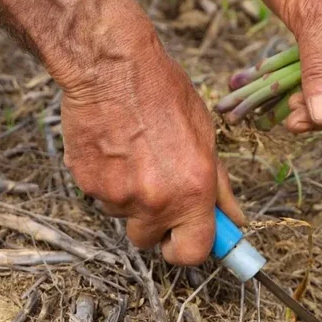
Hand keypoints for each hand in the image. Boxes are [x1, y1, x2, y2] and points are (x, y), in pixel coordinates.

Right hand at [61, 47, 244, 266]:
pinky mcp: (86, 183)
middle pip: (150, 241)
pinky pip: (100, 196)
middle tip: (158, 187)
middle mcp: (156, 200)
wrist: (112, 68)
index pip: (192, 253)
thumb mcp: (206, 137)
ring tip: (135, 154)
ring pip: (123, 216)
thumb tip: (235, 219)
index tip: (185, 237)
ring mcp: (117, 195)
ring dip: (130, 197)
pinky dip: (107, 181)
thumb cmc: (164, 94)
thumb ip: (219, 186)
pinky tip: (115, 148)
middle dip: (155, 224)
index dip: (187, 248)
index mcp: (193, 191)